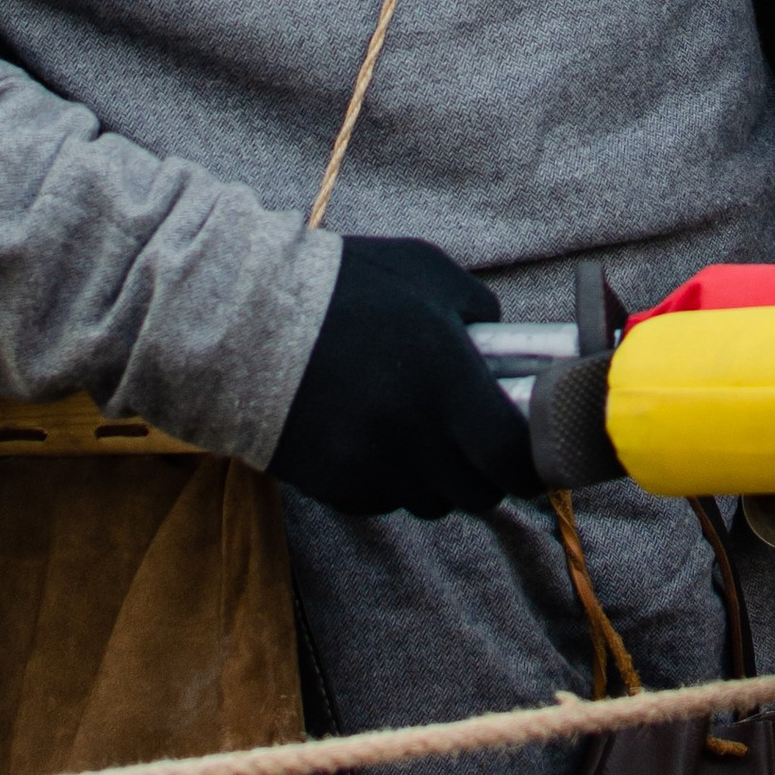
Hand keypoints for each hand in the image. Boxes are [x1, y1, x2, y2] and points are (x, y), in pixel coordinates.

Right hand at [268, 235, 539, 520]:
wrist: (242, 322)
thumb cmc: (341, 286)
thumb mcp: (424, 272)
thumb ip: (478, 307)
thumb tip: (503, 340)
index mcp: (449, 384)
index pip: (516, 459)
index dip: (533, 461)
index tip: (531, 447)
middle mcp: (417, 438)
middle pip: (481, 493)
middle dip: (489, 470)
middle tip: (479, 440)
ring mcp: (374, 469)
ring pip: (434, 502)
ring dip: (440, 477)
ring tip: (419, 431)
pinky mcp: (337, 489)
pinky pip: (386, 500)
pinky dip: (392, 480)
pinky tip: (372, 437)